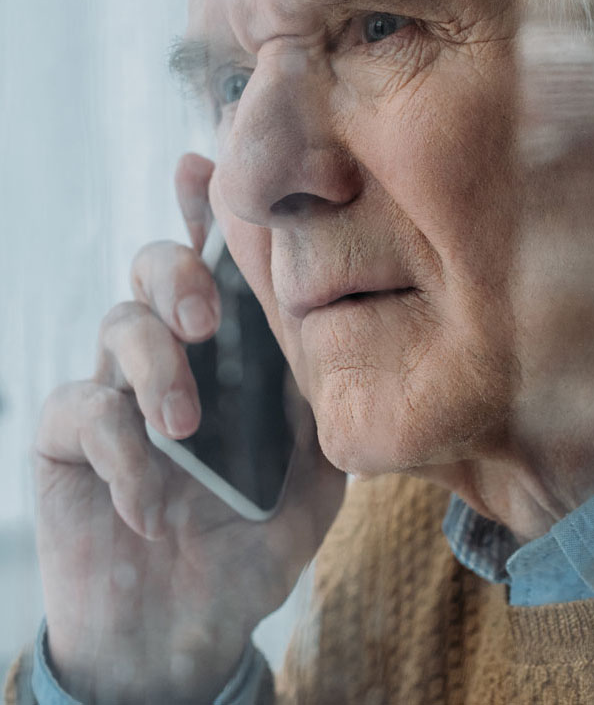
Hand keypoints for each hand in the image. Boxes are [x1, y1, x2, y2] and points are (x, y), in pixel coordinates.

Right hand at [35, 153, 344, 704]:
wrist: (183, 635)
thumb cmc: (250, 546)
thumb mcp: (310, 480)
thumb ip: (317, 408)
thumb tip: (322, 335)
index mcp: (229, 354)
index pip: (217, 263)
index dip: (206, 207)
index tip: (206, 164)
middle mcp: (169, 356)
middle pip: (155, 266)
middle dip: (178, 273)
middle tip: (206, 321)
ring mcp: (114, 392)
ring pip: (117, 325)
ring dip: (156, 370)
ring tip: (186, 431)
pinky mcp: (66, 441)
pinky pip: (81, 410)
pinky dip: (121, 453)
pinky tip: (150, 507)